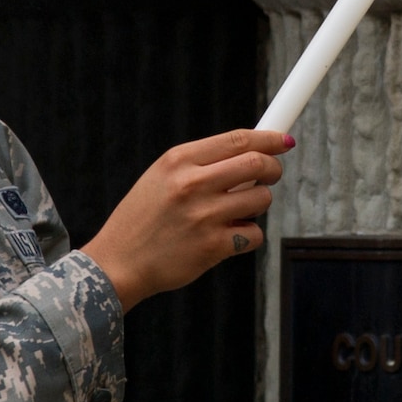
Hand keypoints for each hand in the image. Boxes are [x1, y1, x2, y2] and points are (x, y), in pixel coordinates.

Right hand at [84, 129, 290, 309]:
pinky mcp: (213, 246)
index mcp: (178, 160)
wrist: (118, 263)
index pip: (237, 139)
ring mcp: (204, 216)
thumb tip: (252, 153)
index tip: (283, 141)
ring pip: (261, 199)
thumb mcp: (161, 177)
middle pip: (257, 163)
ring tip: (236, 212)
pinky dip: (248, 236)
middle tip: (271, 174)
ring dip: (258, 204)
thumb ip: (201, 164)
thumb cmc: (143, 219)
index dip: (268, 138)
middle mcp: (191, 184)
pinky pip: (254, 234)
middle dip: (273, 168)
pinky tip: (227, 237)